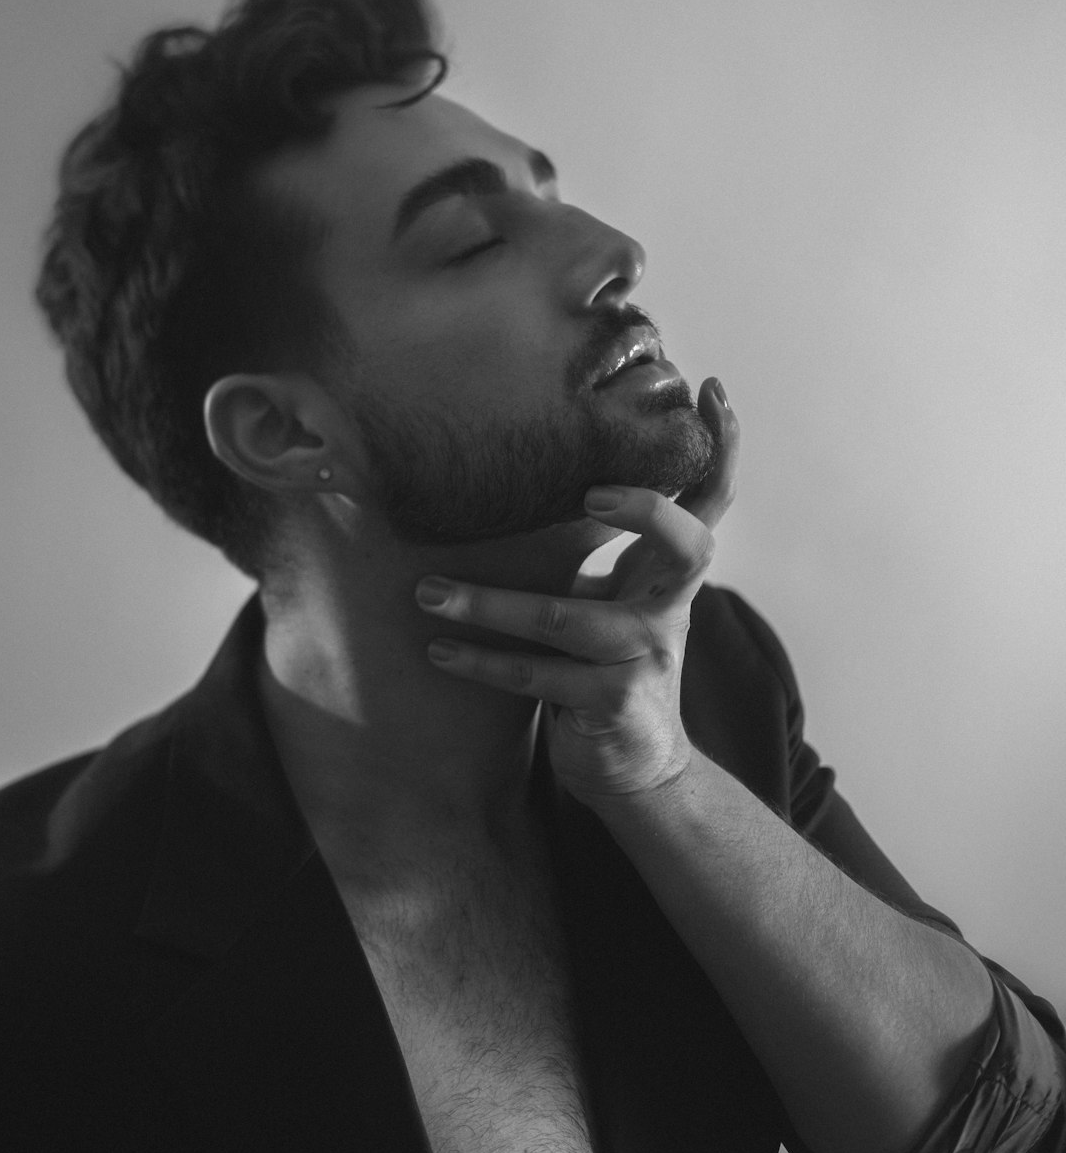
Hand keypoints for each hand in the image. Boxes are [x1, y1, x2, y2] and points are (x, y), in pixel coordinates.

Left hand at [415, 378, 738, 803]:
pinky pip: (537, 675)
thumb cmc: (613, 660)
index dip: (726, 447)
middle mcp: (669, 607)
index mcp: (670, 572)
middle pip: (688, 546)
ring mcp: (646, 656)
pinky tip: (439, 650)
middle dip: (646, 510)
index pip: (713, 500)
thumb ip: (615, 541)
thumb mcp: (624, 594)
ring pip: (570, 617)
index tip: (712, 389)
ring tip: (426, 593)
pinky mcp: (613, 703)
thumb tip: (564, 464)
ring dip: (488, 606)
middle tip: (587, 492)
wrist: (635, 763)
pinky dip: (482, 662)